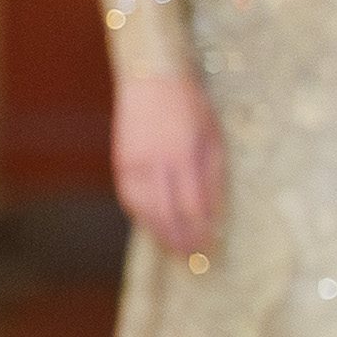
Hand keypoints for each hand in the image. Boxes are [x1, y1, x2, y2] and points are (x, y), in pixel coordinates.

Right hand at [109, 71, 225, 260]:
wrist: (151, 77)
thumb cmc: (190, 105)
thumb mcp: (214, 136)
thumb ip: (214, 175)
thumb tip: (215, 213)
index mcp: (185, 157)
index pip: (193, 208)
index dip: (202, 232)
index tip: (212, 246)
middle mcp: (157, 164)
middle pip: (168, 216)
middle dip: (182, 241)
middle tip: (194, 259)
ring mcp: (135, 164)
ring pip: (145, 211)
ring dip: (160, 235)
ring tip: (175, 251)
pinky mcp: (121, 162)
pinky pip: (130, 198)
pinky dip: (141, 217)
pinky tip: (152, 227)